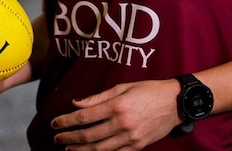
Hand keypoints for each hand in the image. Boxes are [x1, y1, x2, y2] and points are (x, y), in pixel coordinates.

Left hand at [51, 79, 180, 150]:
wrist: (175, 102)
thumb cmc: (149, 90)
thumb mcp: (123, 87)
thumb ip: (98, 97)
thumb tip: (77, 103)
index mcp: (117, 106)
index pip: (85, 117)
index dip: (67, 121)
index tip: (55, 123)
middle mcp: (122, 124)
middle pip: (89, 136)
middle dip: (70, 138)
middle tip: (57, 138)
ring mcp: (130, 138)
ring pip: (99, 149)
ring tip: (69, 149)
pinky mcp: (137, 146)